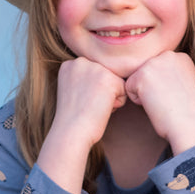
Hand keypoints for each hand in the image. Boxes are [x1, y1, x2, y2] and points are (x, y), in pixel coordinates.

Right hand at [37, 58, 126, 192]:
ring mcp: (96, 68)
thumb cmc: (73, 118)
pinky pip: (124, 91)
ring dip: (110, 97)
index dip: (91, 91)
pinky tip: (101, 109)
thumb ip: (85, 77)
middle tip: (86, 105)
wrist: (71, 132)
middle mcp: (81, 61)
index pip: (95, 73)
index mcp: (70, 64)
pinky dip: (117, 104)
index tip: (80, 101)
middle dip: (102, 92)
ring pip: (116, 82)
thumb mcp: (73, 89)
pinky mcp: (109, 79)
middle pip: (106, 75)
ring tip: (93, 107)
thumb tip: (103, 77)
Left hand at [124, 51, 194, 152]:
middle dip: (154, 88)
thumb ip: (171, 73)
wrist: (190, 125)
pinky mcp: (142, 74)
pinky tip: (156, 104)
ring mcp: (154, 62)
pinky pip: (129, 89)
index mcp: (181, 56)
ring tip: (164, 101)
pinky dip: (139, 101)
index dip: (164, 87)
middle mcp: (168, 55)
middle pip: (147, 72)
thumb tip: (156, 77)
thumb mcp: (185, 83)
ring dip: (146, 94)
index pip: (158, 68)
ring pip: (137, 79)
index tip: (177, 96)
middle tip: (170, 100)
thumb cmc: (188, 112)